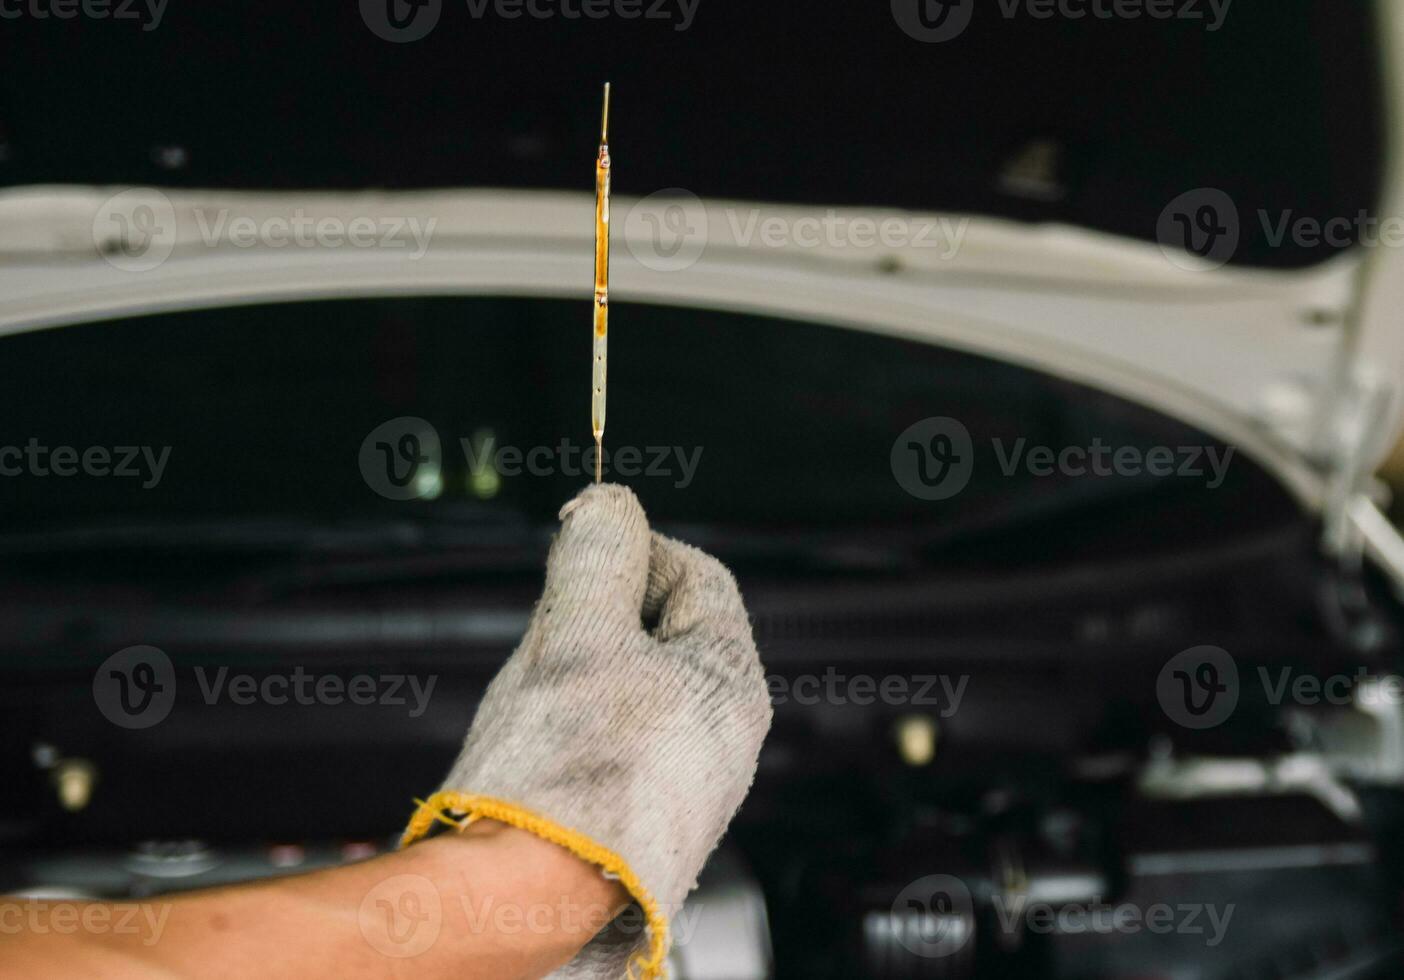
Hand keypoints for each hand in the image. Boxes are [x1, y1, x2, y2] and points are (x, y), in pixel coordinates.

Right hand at [402, 484, 771, 977]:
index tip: (582, 545)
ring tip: (537, 699)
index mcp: (731, 684)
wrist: (525, 902)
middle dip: (598, 616)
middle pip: (662, 630)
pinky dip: (575, 722)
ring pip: (632, 684)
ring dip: (580, 671)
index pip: (697, 575)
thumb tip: (609, 503)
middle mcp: (723, 737)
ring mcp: (686, 782)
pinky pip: (616, 738)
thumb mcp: (578, 633)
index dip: (637, 547)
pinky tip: (540, 743)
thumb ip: (599, 554)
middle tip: (549, 634)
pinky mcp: (645, 816)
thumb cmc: (563, 781)